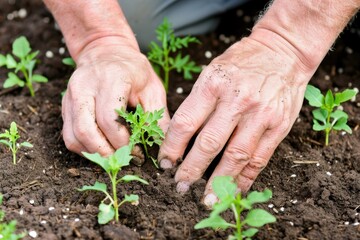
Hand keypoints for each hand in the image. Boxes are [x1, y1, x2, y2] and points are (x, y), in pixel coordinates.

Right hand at [62, 37, 169, 155]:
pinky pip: (68, 135)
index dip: (123, 142)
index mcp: (110, 79)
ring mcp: (71, 96)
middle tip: (124, 161)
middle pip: (86, 130)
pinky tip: (101, 150)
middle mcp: (85, 87)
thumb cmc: (133, 70)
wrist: (106, 52)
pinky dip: (84, 148)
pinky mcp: (65, 105)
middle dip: (106, 153)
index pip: (109, 119)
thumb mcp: (152, 87)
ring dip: (94, 154)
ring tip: (113, 159)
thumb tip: (163, 144)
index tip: (137, 152)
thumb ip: (158, 115)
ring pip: (73, 136)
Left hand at [158, 36, 314, 205]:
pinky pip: (259, 158)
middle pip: (209, 143)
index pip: (185, 122)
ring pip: (235, 156)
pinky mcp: (279, 126)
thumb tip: (182, 137)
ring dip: (219, 182)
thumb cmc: (242, 62)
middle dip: (191, 169)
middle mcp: (237, 100)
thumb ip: (198, 101)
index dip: (172, 147)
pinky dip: (245, 178)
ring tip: (207, 199)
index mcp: (214, 84)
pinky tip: (234, 190)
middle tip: (180, 185)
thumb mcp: (213, 70)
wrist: (283, 51)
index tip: (166, 162)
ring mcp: (261, 114)